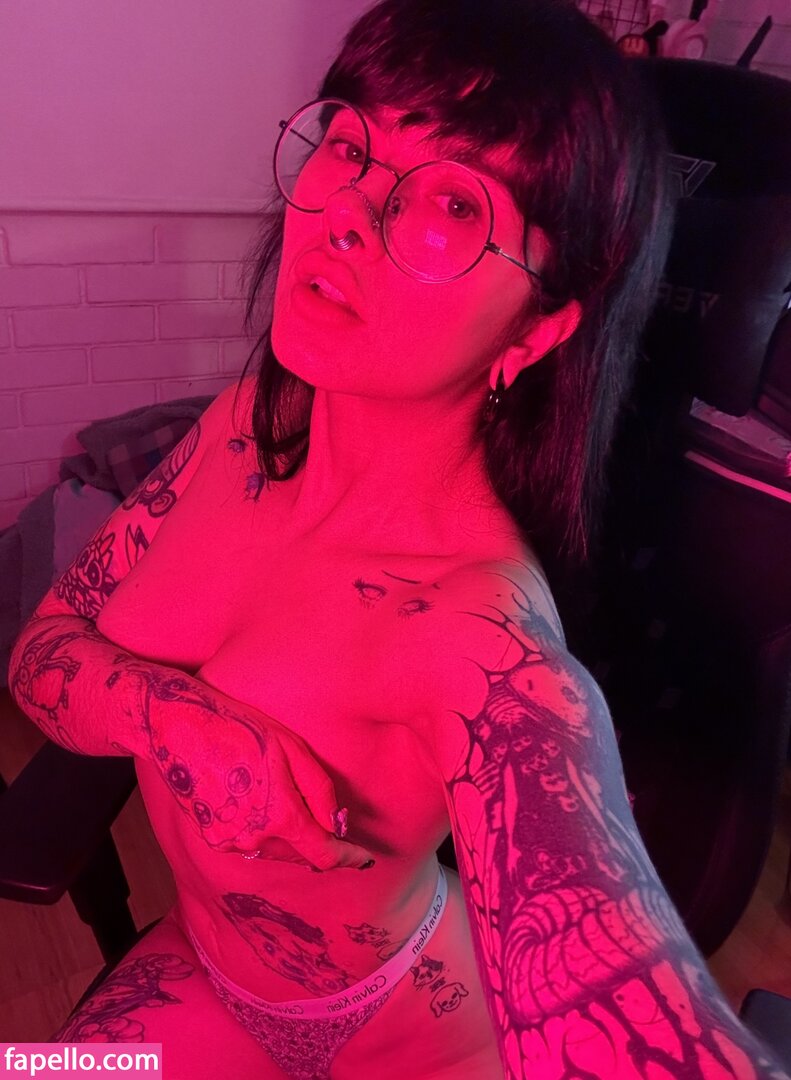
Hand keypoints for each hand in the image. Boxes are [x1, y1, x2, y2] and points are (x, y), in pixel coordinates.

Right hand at [121, 665, 375, 870]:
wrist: (181, 727)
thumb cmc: (240, 729)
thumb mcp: (291, 748)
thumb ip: (319, 791)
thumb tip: (337, 825)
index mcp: (280, 815)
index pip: (323, 854)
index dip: (348, 858)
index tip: (365, 859)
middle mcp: (255, 837)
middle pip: (299, 854)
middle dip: (316, 840)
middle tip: (322, 812)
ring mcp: (230, 841)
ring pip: (275, 850)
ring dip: (288, 835)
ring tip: (280, 795)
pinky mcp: (212, 838)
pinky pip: (251, 842)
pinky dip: (262, 830)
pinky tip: (256, 798)